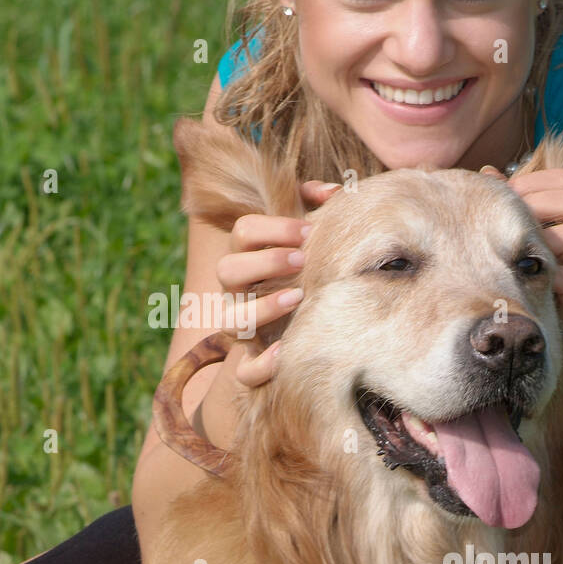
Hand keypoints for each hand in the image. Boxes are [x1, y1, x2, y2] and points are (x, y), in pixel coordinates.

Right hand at [216, 181, 339, 386]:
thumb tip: (335, 192)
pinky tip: (286, 353)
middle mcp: (239, 292)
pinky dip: (261, 365)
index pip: (243, 231)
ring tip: (298, 298)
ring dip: (262, 308)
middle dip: (265, 262)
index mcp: (250, 257)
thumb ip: (319, 207)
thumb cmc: (312, 272)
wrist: (310, 326)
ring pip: (230, 321)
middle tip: (301, 259)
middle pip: (227, 269)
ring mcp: (243, 328)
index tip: (307, 231)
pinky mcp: (254, 361)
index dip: (272, 228)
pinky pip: (245, 371)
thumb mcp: (313, 240)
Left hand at [480, 165, 562, 326]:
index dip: (530, 184)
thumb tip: (488, 174)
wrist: (518, 319)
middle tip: (510, 226)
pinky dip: (550, 278)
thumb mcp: (504, 228)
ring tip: (518, 252)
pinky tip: (528, 279)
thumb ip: (502, 199)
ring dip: (541, 242)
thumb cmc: (511, 266)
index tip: (504, 199)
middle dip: (534, 209)